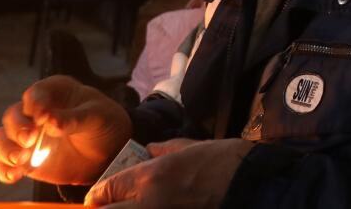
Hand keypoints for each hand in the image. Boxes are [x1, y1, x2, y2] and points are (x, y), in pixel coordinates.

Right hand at [0, 75, 133, 185]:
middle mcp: (36, 112)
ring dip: (6, 149)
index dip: (35, 104)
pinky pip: (5, 163)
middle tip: (30, 140)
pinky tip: (15, 175)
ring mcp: (29, 136)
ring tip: (21, 159)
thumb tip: (50, 121)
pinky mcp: (26, 159)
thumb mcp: (97, 116)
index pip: (35, 93)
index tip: (42, 117)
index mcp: (55, 92)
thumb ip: (74, 118)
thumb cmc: (105, 124)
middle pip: (13, 115)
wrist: (110, 153)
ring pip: (2, 138)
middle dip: (17, 128)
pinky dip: (5, 169)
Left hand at [85, 138, 250, 207]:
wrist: (253, 185)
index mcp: (150, 177)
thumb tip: (150, 150)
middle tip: (109, 203)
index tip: (97, 197)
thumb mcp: (192, 147)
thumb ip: (165, 149)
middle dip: (103, 207)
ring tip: (134, 202)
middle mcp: (147, 203)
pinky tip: (156, 206)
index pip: (104, 191)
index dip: (97, 196)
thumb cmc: (226, 162)